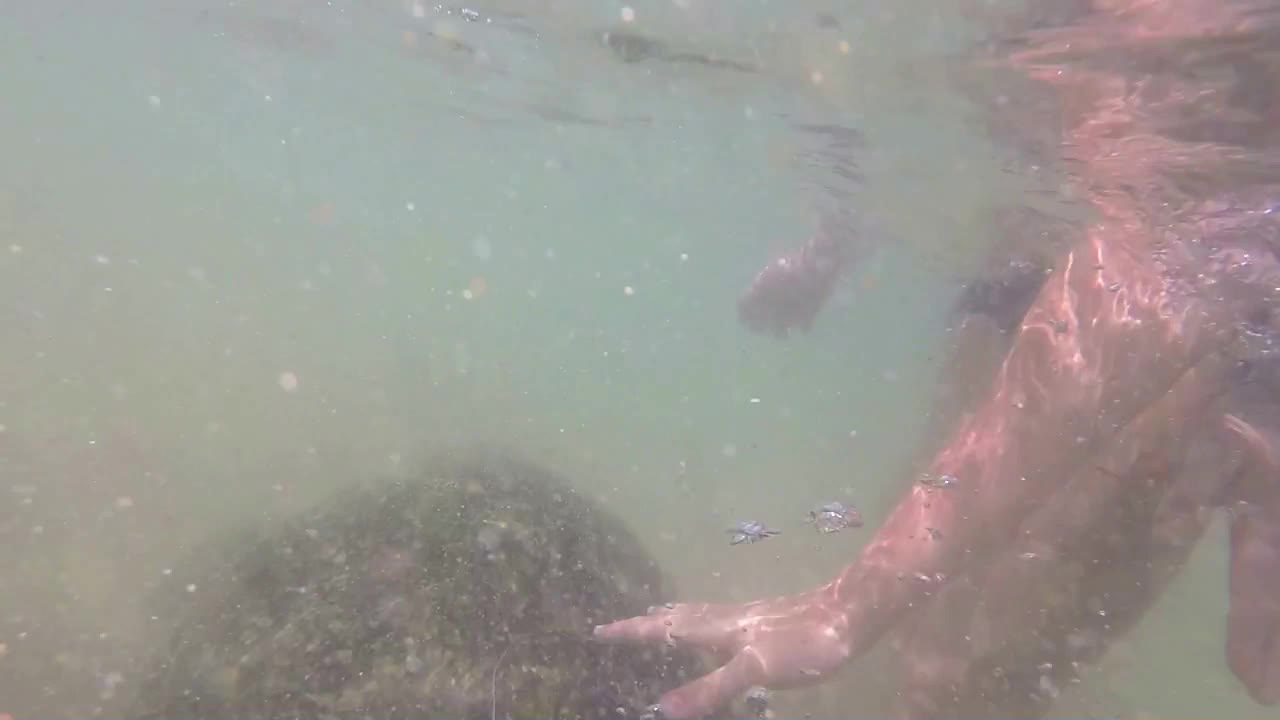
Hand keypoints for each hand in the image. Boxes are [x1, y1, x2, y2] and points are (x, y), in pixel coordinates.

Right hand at [593, 588, 852, 717]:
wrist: (850, 615)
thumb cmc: (802, 642)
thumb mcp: (753, 671)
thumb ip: (709, 689)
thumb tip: (661, 708)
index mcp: (717, 628)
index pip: (664, 631)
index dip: (632, 632)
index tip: (599, 631)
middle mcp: (726, 619)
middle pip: (677, 619)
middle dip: (647, 624)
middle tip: (619, 626)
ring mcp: (746, 619)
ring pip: (698, 617)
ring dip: (673, 620)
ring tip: (658, 619)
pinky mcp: (765, 624)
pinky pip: (717, 622)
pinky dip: (700, 624)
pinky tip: (718, 631)